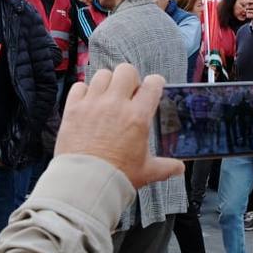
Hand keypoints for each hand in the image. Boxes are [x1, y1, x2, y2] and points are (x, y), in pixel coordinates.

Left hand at [55, 64, 183, 188]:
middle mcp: (116, 105)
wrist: (86, 182)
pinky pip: (79, 86)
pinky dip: (84, 91)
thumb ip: (165, 167)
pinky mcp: (73, 109)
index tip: (152, 87)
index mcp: (137, 117)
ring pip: (102, 74)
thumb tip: (179, 168)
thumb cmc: (116, 177)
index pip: (152, 84)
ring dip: (107, 83)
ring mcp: (93, 104)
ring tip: (107, 97)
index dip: (155, 83)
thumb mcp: (147, 171)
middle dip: (130, 79)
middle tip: (128, 93)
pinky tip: (88, 103)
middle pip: (126, 70)